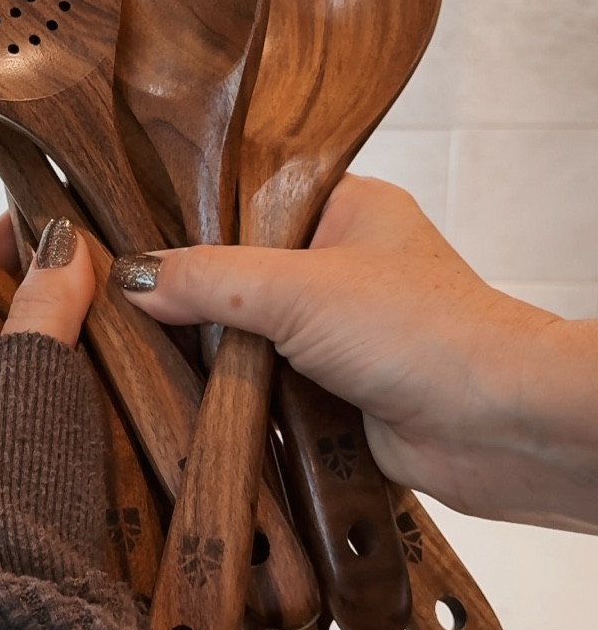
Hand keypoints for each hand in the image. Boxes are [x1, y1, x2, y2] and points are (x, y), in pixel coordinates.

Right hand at [114, 176, 597, 532]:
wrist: (498, 428)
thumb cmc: (430, 334)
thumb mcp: (297, 289)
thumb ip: (209, 279)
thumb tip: (133, 277)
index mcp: (347, 209)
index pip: (247, 202)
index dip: (190, 224)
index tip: (131, 244)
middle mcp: (345, 266)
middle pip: (243, 275)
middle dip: (198, 300)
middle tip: (131, 308)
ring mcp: (343, 333)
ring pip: (253, 339)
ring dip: (221, 360)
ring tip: (158, 358)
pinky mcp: (339, 393)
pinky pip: (270, 392)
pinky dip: (244, 404)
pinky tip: (201, 407)